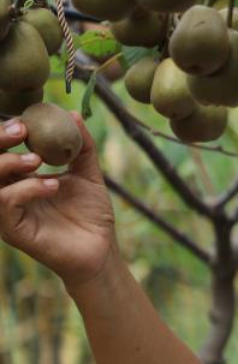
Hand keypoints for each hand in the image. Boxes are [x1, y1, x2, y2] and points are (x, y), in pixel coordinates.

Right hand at [0, 113, 118, 291]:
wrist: (101, 249)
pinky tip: (52, 185)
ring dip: (9, 164)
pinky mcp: (13, 231)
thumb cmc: (90, 214)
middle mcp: (8, 194)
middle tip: (23, 131)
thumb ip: (81, 147)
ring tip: (38, 160)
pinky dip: (25, 189)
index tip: (25, 121)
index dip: (4, 133)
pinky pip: (5, 205)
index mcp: (19, 179)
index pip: (0, 151)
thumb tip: (74, 114)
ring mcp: (8, 213)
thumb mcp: (88, 174)